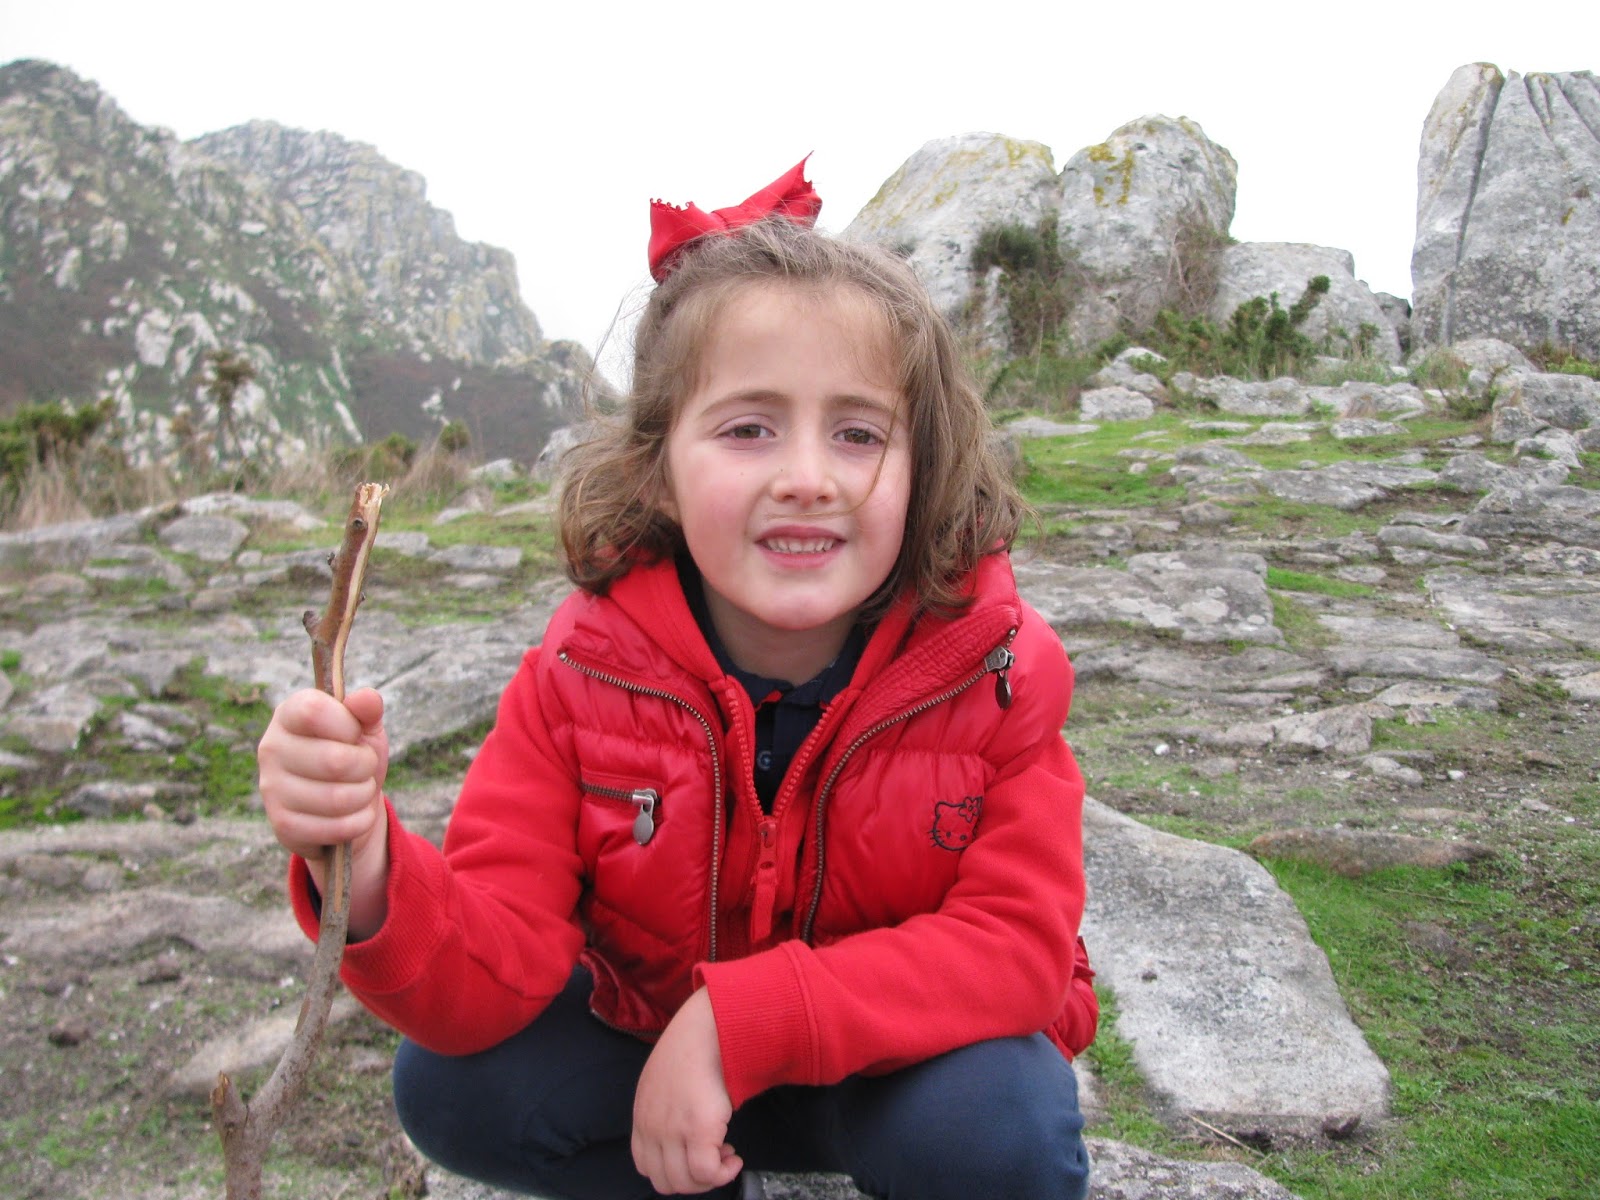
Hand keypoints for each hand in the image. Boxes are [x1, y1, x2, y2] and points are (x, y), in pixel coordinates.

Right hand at [258, 687, 390, 937]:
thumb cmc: (352, 754)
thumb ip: (367, 710)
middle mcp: (271, 749)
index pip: (314, 712)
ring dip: (364, 795)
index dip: (347, 725)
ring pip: (338, 798)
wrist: (344, 803)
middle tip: (364, 766)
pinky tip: (354, 813)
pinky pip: (336, 827)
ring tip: (360, 788)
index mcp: (289, 715)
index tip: (354, 733)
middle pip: (334, 761)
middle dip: (365, 766)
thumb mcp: (364, 728)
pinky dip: (359, 821)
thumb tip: (367, 698)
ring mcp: (272, 789)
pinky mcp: (282, 825)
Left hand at [632, 988, 741, 1193]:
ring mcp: (673, 1130)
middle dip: (693, 1180)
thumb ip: (665, 1109)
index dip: (673, 1170)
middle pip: (665, 1181)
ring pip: (686, 1182)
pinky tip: (734, 1158)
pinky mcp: (699, 1129)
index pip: (645, 1166)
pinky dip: (723, 1173)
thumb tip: (683, 1130)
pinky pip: (707, 1172)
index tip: (695, 1156)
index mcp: (642, 1116)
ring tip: (727, 1155)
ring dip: (710, 1177)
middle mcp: (652, 1128)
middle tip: (715, 1159)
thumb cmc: (693, 1046)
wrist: (708, 1026)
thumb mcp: (664, 1080)